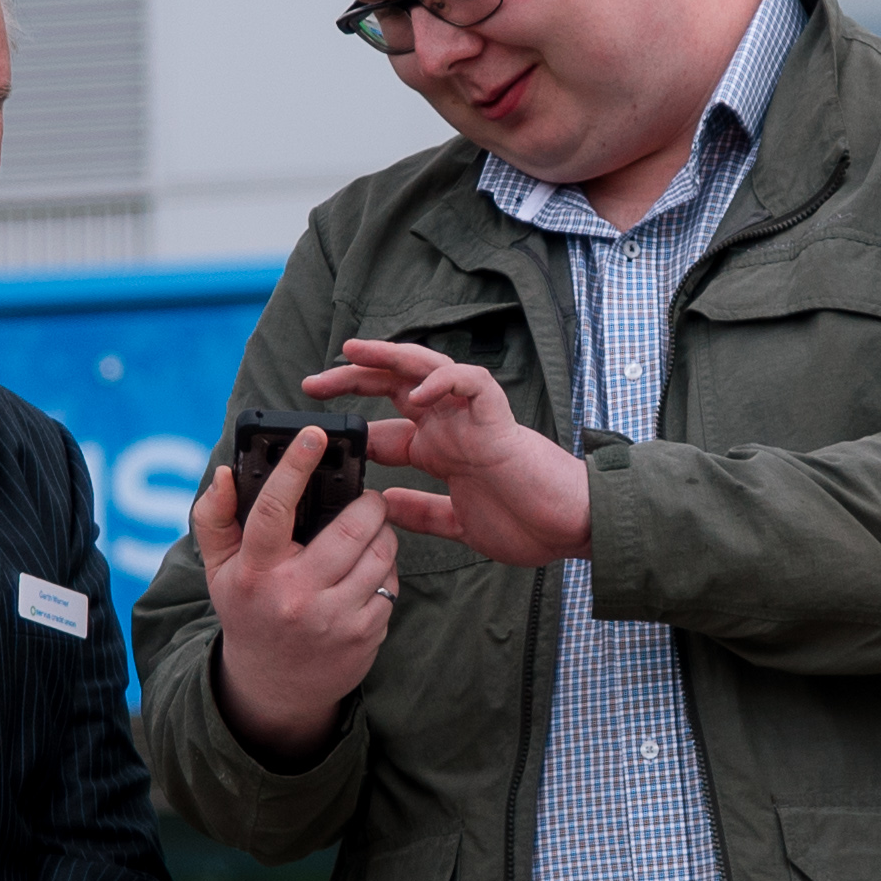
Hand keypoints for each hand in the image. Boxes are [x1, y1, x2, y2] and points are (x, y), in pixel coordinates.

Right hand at [192, 420, 400, 763]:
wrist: (274, 687)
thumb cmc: (249, 612)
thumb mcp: (219, 570)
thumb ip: (214, 518)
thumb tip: (224, 472)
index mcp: (255, 572)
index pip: (272, 510)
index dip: (294, 467)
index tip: (314, 435)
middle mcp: (294, 596)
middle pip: (350, 528)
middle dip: (367, 505)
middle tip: (366, 500)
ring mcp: (333, 618)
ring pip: (380, 554)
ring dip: (382, 536)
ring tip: (367, 537)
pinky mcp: (364, 635)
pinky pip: (391, 585)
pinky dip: (385, 572)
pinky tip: (367, 575)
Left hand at [310, 340, 592, 568]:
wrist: (570, 528)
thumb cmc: (526, 523)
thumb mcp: (458, 523)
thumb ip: (423, 512)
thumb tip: (383, 507)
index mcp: (440, 452)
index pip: (384, 428)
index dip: (350, 426)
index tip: (314, 433)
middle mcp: (451, 428)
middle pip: (393, 387)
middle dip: (352, 379)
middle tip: (311, 383)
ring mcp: (473, 419)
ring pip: (426, 369)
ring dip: (389, 357)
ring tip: (354, 352)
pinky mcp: (498, 418)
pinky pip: (470, 382)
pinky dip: (443, 380)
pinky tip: (417, 392)